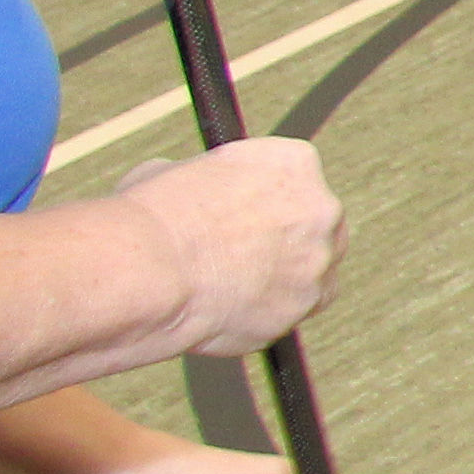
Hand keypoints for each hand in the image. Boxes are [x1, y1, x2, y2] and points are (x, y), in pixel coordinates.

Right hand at [113, 136, 340, 355]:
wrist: (151, 271)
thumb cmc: (152, 220)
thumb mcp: (172, 171)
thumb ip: (206, 179)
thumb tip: (195, 188)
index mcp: (293, 162)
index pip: (294, 179)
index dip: (263, 202)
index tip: (242, 219)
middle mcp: (322, 207)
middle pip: (315, 224)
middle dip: (284, 240)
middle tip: (240, 256)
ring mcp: (321, 258)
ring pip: (313, 269)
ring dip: (282, 277)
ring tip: (229, 285)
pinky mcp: (310, 303)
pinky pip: (298, 307)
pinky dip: (272, 311)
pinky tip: (233, 308)